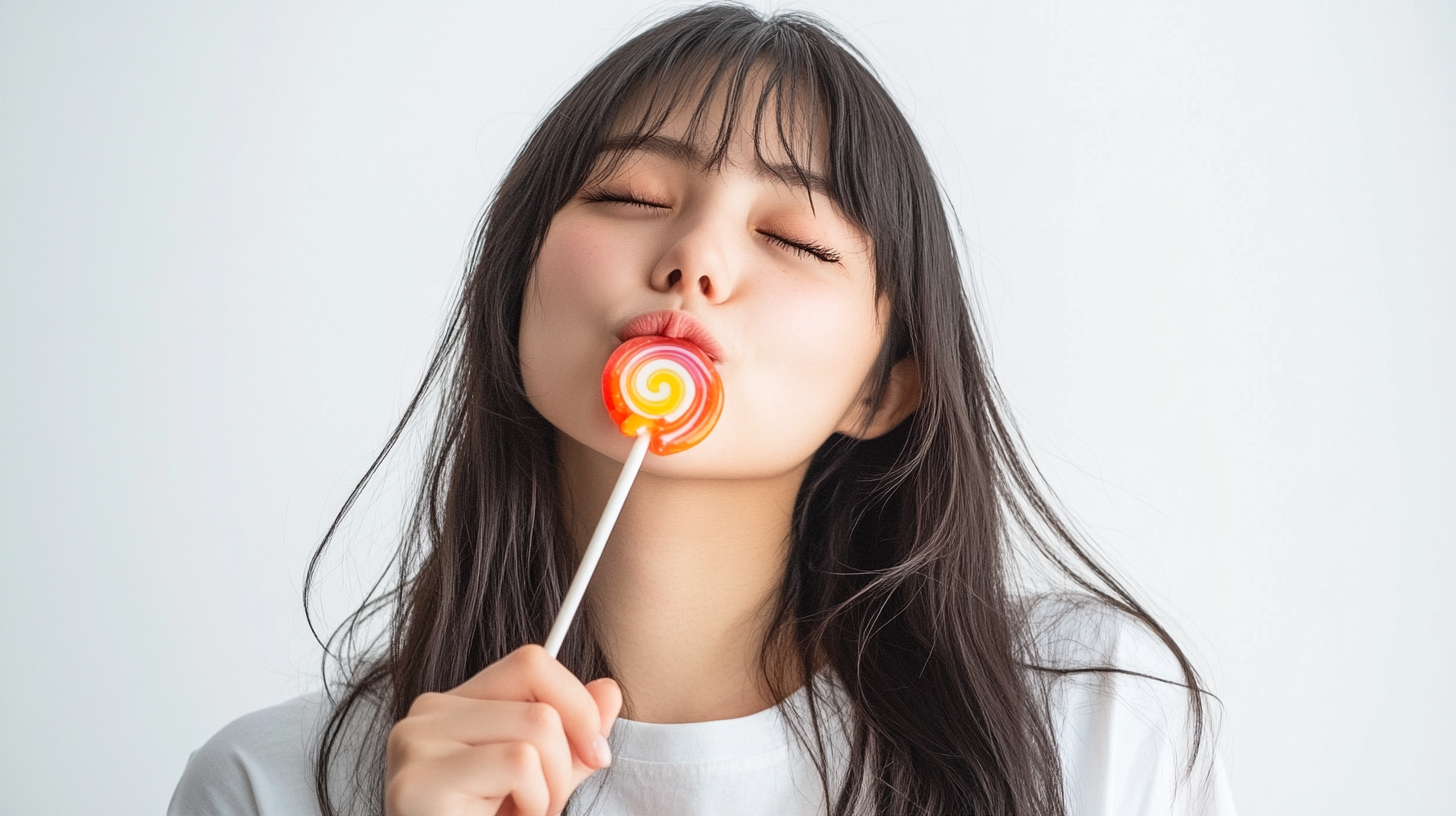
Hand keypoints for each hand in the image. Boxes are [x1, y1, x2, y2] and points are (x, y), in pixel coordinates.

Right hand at [384, 644, 622, 815]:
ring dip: (550, 789)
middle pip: (541, 704)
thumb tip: (610, 689)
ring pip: (538, 728)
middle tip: (540, 807)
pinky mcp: (419, 781)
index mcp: (453, 705)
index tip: (596, 751)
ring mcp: (416, 743)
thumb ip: (573, 737)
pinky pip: (519, 763)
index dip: (577, 702)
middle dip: (565, 765)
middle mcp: (427, 713)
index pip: (531, 663)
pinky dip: (533, 803)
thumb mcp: (544, 780)